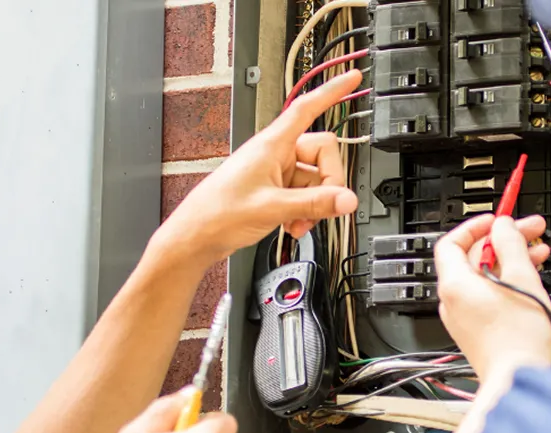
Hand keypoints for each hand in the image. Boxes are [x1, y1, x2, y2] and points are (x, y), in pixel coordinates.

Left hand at [155, 71, 364, 263]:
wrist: (197, 235)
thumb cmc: (219, 213)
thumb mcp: (274, 207)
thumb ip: (315, 203)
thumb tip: (347, 199)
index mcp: (272, 145)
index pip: (308, 108)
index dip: (332, 92)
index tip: (352, 80)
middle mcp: (276, 153)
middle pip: (323, 154)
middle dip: (328, 183)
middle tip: (322, 206)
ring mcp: (276, 171)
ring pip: (316, 178)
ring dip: (315, 203)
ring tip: (300, 222)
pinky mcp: (275, 188)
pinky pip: (305, 193)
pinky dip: (306, 210)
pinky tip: (294, 225)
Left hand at [435, 215, 550, 381]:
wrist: (518, 380)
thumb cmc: (518, 339)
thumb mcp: (521, 278)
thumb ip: (510, 244)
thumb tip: (503, 226)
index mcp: (455, 285)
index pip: (452, 242)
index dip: (475, 226)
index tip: (498, 220)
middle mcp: (453, 301)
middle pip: (472, 258)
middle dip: (503, 241)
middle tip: (531, 232)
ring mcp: (463, 318)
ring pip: (483, 277)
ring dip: (509, 261)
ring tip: (538, 254)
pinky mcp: (477, 331)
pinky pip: (487, 296)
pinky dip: (506, 282)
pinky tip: (530, 280)